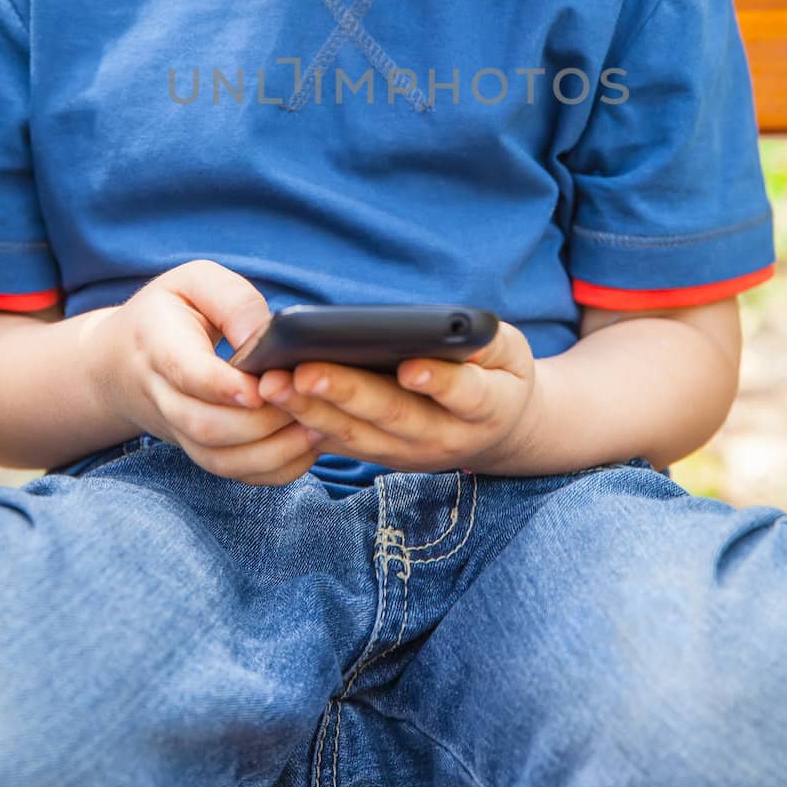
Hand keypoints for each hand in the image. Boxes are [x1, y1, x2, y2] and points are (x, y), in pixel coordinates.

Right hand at [92, 261, 321, 485]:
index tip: (262, 387)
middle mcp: (161, 395)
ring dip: (271, 451)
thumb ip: (232, 300)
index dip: (224, 386)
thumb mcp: (193, 282)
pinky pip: (230, 473)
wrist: (118, 361)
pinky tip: (305, 449)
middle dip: (260, 422)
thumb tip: (268, 335)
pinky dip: (271, 470)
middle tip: (305, 401)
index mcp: (158, 344)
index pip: (187, 373)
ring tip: (316, 428)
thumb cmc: (168, 312)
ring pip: (218, 458)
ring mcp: (176, 429)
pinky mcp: (196, 448)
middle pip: (205, 425)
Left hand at [253, 319, 538, 473]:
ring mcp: (410, 454)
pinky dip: (308, 424)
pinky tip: (277, 401)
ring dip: (313, 410)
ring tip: (275, 383)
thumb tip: (450, 328)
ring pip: (358, 436)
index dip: (438, 381)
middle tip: (304, 370)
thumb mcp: (511, 353)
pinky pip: (342, 445)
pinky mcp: (382, 458)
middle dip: (347, 393)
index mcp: (488, 407)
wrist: (499, 433)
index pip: (464, 394)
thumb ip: (487, 342)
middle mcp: (446, 438)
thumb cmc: (500, 375)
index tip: (409, 366)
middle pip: (394, 416)